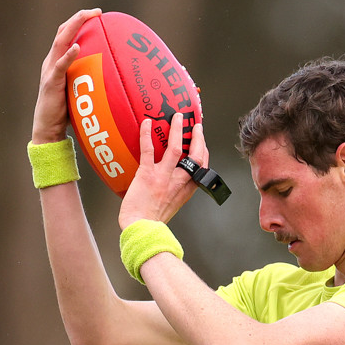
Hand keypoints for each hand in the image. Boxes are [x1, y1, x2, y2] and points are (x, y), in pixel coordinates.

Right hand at [32, 8, 101, 143]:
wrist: (49, 128)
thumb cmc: (67, 113)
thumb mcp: (80, 92)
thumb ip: (90, 82)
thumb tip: (115, 81)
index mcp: (59, 61)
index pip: (68, 34)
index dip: (80, 22)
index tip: (98, 15)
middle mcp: (52, 61)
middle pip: (64, 31)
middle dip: (79, 18)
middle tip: (96, 11)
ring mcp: (50, 70)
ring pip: (60, 41)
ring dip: (73, 27)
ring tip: (86, 17)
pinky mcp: (51, 82)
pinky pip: (60, 65)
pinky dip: (68, 54)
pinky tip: (77, 47)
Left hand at [118, 113, 209, 228]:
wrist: (141, 228)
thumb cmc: (153, 220)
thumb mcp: (173, 204)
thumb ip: (175, 190)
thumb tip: (171, 180)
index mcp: (187, 188)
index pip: (202, 166)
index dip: (203, 150)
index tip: (202, 141)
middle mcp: (179, 181)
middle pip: (196, 155)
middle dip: (197, 137)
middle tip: (195, 125)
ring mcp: (164, 176)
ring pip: (176, 148)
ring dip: (177, 129)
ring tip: (177, 117)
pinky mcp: (147, 174)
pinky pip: (148, 150)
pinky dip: (147, 134)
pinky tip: (147, 123)